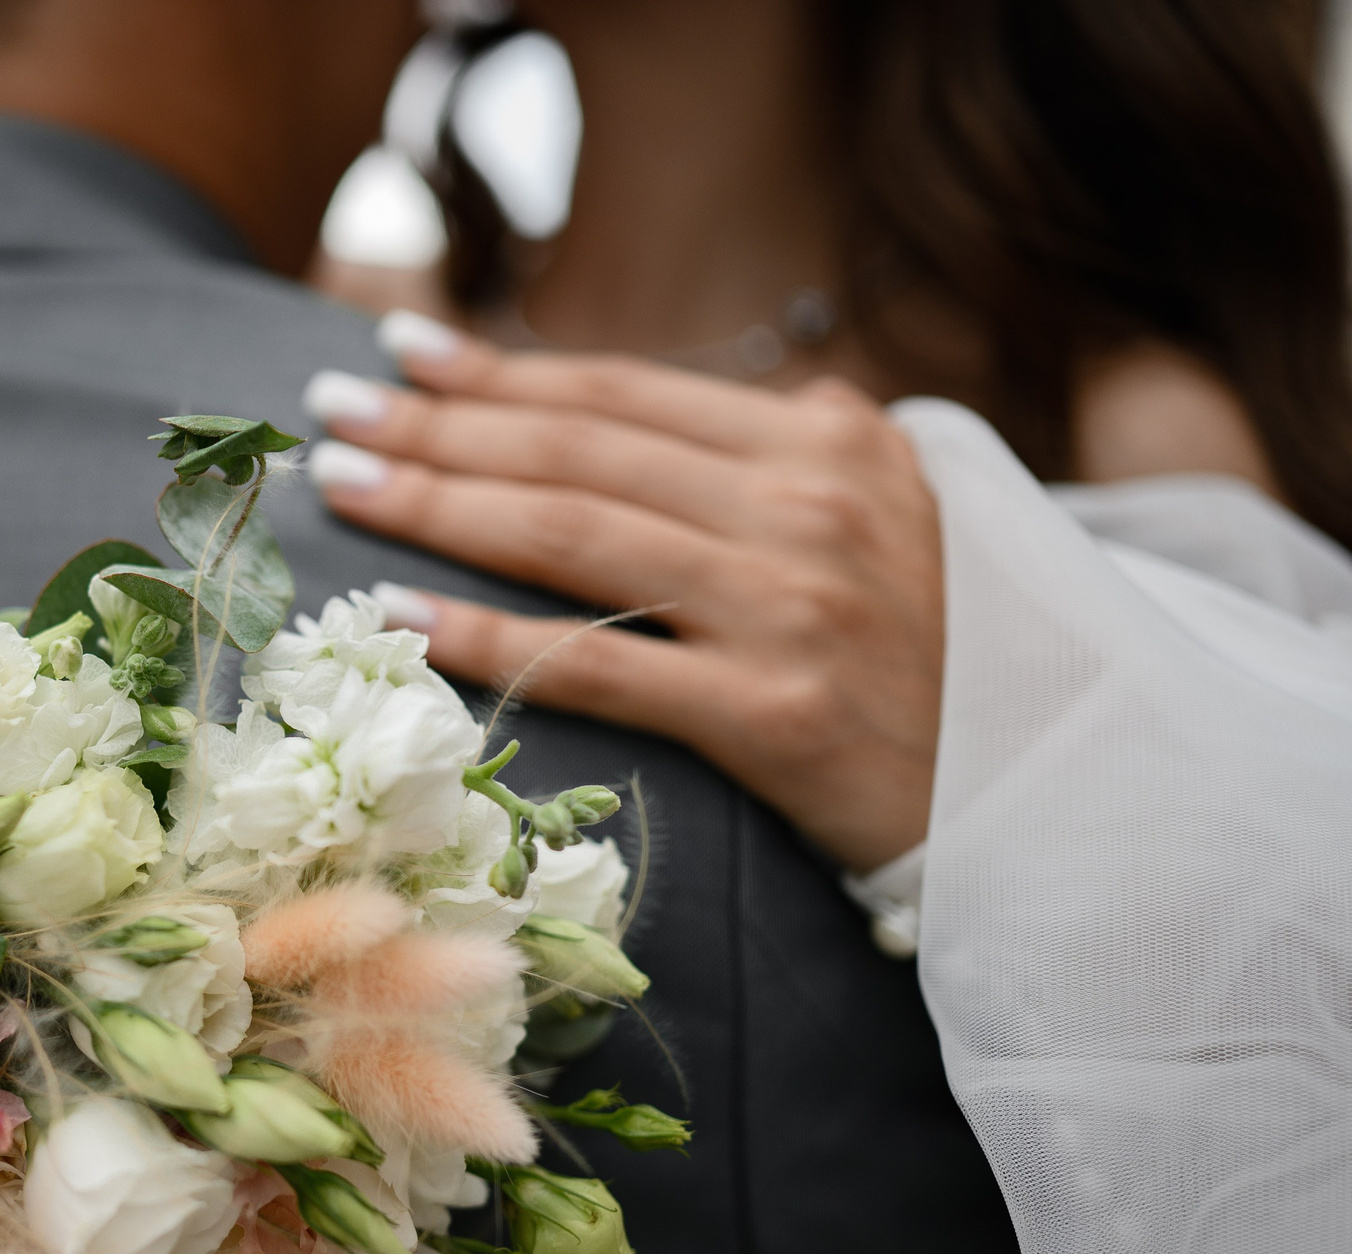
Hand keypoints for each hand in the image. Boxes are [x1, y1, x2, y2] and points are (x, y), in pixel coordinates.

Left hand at [303, 317, 942, 873]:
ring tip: (342, 481)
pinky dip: (483, 633)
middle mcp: (808, 508)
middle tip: (330, 405)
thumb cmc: (930, 652)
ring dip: (437, 502)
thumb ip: (765, 457)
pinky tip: (393, 612)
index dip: (502, 369)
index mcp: (827, 442)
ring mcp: (790, 609)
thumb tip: (628, 408)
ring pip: (574, 536)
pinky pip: (594, 665)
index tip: (404, 351)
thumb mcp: (874, 513)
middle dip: (438, 423)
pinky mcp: (771, 713)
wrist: (1040, 784)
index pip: (625, 395)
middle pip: (579, 453)